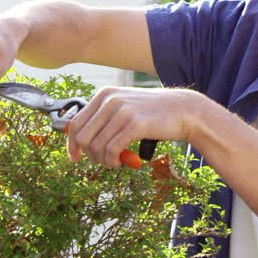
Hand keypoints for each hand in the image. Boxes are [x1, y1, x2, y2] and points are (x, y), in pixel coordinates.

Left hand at [65, 86, 201, 166]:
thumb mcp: (126, 108)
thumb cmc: (156, 113)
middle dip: (88, 155)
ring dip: (103, 160)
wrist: (185, 111)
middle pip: (82, 136)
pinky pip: (111, 149)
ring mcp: (121, 111)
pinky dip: (112, 160)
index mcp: (105, 94)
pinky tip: (120, 162)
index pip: (76, 123)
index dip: (72, 144)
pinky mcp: (134, 124)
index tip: (75, 157)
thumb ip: (105, 119)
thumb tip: (81, 140)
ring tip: (114, 162)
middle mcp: (110, 100)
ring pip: (96, 145)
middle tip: (102, 162)